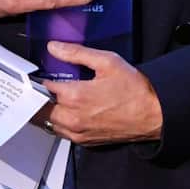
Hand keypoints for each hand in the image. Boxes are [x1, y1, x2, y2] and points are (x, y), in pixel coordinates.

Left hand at [41, 41, 162, 145]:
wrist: (152, 114)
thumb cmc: (133, 88)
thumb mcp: (106, 61)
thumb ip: (76, 53)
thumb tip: (54, 47)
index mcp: (75, 96)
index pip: (42, 87)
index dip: (38, 78)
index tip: (36, 72)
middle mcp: (72, 117)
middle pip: (40, 108)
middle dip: (38, 95)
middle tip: (41, 84)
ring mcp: (78, 132)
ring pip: (48, 122)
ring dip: (46, 110)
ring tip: (50, 97)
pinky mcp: (85, 141)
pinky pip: (61, 133)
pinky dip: (57, 122)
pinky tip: (64, 111)